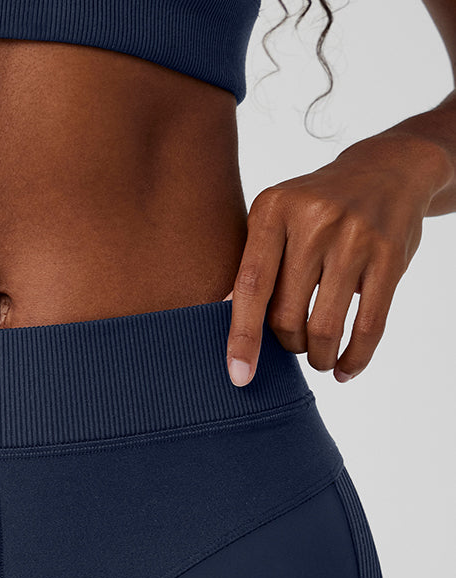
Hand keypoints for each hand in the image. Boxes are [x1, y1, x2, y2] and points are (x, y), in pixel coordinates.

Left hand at [224, 133, 446, 386]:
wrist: (388, 170)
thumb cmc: (318, 210)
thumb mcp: (278, 217)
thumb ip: (252, 262)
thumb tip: (218, 314)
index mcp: (274, 209)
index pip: (251, 286)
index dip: (242, 336)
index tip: (239, 376)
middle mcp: (314, 219)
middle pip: (287, 315)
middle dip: (288, 344)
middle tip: (294, 343)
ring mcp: (355, 236)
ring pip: (325, 328)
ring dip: (318, 357)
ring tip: (319, 358)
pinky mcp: (389, 255)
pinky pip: (368, 327)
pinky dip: (354, 358)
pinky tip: (346, 370)